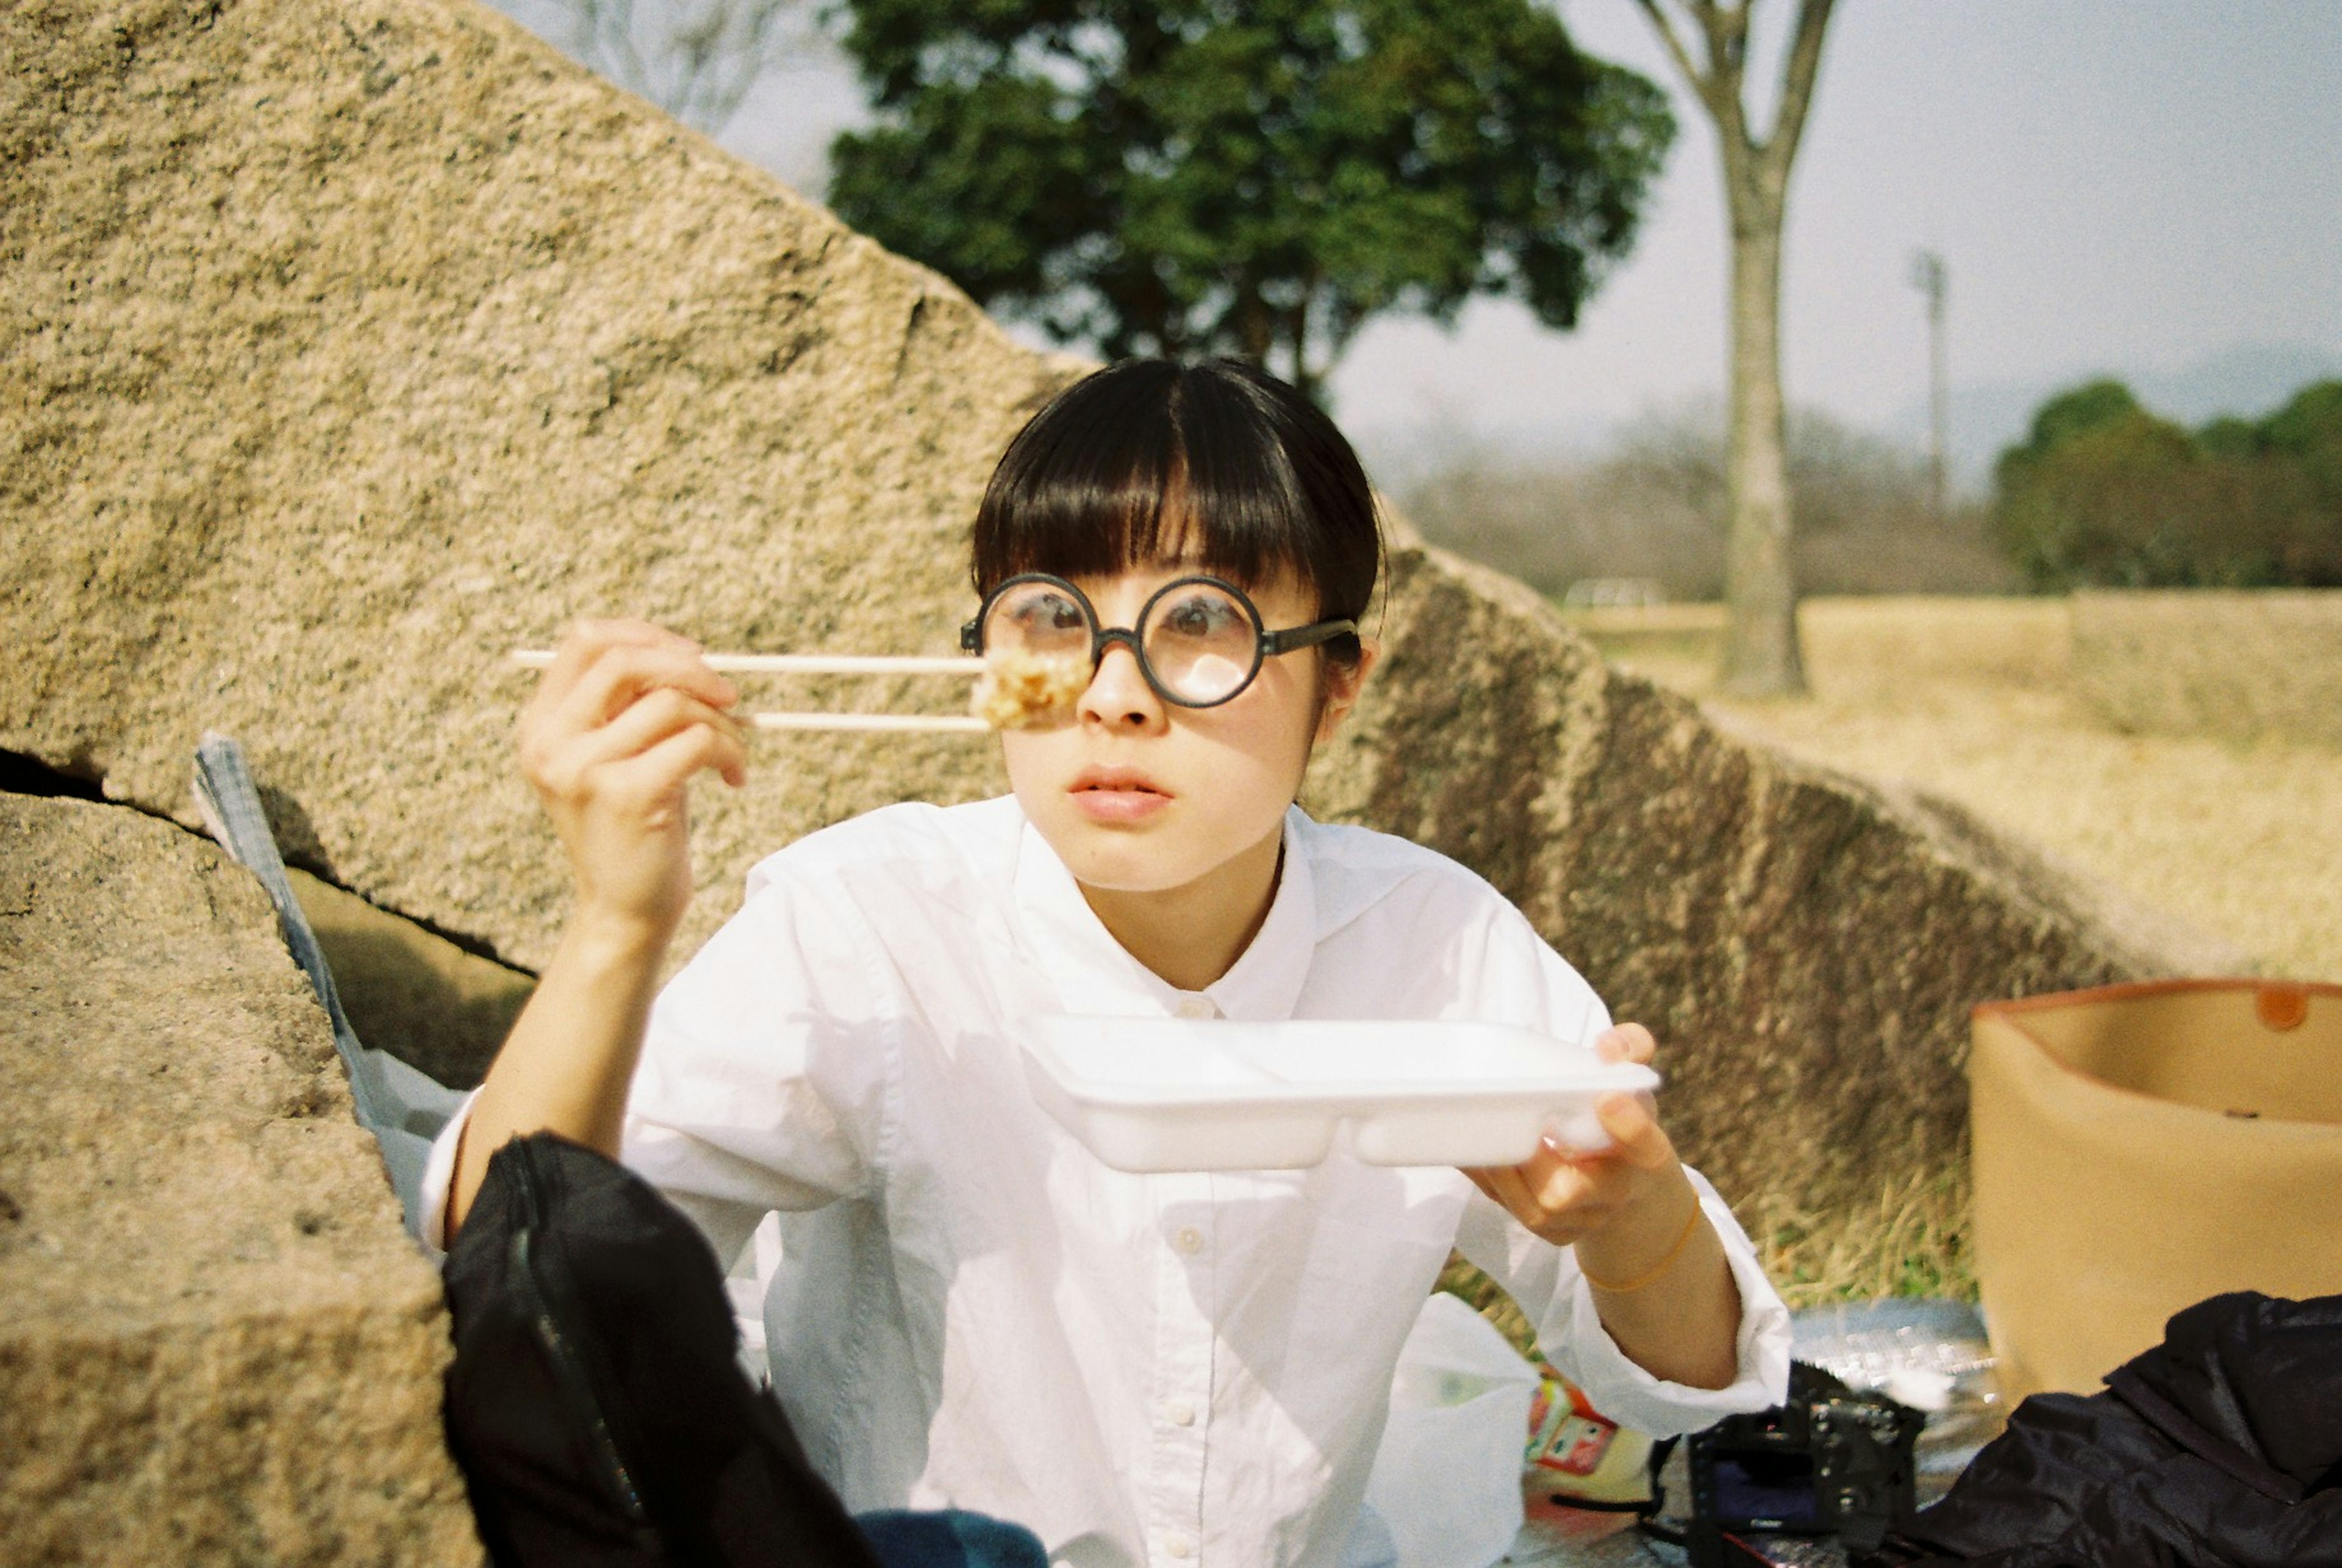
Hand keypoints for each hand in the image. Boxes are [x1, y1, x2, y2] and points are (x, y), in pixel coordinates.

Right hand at [516, 619, 745, 948]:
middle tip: (730, 697)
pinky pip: (698, 740)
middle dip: (692, 669)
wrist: (625, 912)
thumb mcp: (621, 757)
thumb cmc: (634, 830)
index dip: (647, 636)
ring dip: (723, 722)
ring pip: (673, 701)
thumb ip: (633, 706)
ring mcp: (583, 769)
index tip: (692, 657)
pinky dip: (730, 751)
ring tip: (734, 754)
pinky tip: (733, 778)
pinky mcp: (627, 795)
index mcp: (541, 726)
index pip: (586, 640)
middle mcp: (550, 743)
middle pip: (626, 658)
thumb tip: (691, 654)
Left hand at [1462, 1023, 1698, 1268]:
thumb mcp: (1633, 1085)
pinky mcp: (1549, 1231)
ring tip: (1470, 1131)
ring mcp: (1578, 1222)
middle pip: (1567, 1193)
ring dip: (1497, 1173)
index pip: (1644, 1146)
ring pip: (1533, 1210)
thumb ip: (1629, 1051)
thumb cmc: (1622, 1122)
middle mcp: (1612, 1197)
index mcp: (1645, 1156)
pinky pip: (1509, 1208)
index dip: (1629, 1126)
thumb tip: (1608, 1044)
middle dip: (1528, 1163)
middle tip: (1503, 1121)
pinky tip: (1458, 1146)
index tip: (1606, 1098)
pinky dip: (1482, 1177)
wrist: (1629, 1187)